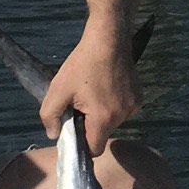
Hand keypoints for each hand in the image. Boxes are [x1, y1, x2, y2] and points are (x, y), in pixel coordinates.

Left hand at [39, 21, 139, 154]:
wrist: (108, 39)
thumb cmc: (82, 64)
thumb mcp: (58, 89)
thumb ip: (50, 116)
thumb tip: (53, 135)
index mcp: (103, 118)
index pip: (93, 149)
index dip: (80, 144)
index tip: (72, 129)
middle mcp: (122, 116)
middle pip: (101, 135)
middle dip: (88, 126)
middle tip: (79, 105)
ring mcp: (133, 106)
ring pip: (112, 123)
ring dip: (100, 115)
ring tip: (92, 93)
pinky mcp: (138, 97)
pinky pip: (122, 111)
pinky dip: (112, 106)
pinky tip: (105, 88)